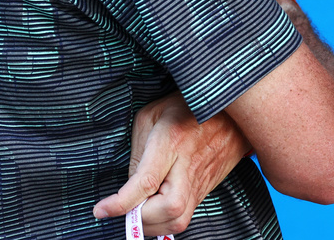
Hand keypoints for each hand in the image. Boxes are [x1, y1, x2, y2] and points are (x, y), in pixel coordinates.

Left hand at [93, 92, 250, 235]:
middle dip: (142, 219)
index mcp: (172, 140)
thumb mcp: (152, 115)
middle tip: (125, 210)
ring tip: (138, 211)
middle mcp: (188, 164)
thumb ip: (138, 152)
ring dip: (152, 225)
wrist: (232, 112)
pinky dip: (164, 221)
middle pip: (169, 208)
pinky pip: (184, 216)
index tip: (101, 210)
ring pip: (179, 220)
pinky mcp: (204, 189)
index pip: (146, 181)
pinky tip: (154, 209)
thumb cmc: (187, 108)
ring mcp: (200, 180)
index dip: (121, 202)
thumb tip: (130, 187)